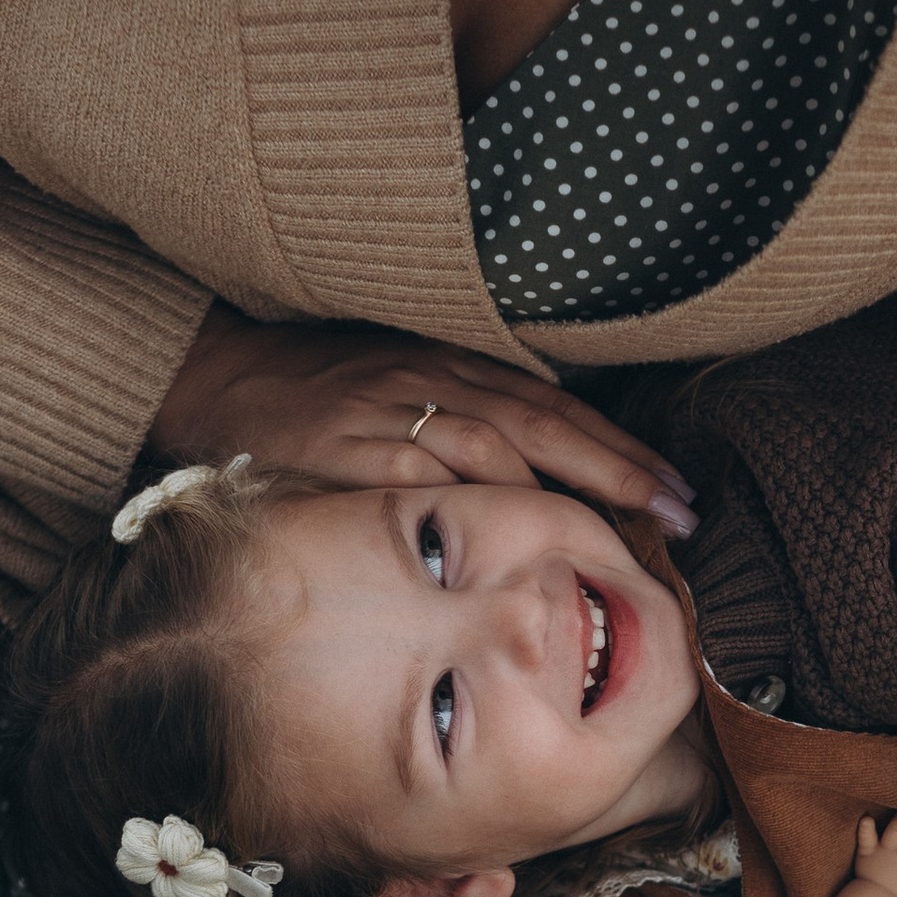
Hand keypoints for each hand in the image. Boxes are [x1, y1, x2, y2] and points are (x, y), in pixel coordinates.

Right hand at [148, 307, 694, 529]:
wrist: (212, 373)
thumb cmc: (311, 393)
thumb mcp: (400, 388)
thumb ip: (466, 420)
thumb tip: (546, 473)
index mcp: (453, 365)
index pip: (557, 406)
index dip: (621, 447)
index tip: (679, 488)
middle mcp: (432, 380)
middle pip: (547, 421)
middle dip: (621, 470)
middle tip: (683, 513)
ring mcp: (391, 410)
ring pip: (499, 442)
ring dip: (569, 485)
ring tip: (627, 532)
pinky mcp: (347, 443)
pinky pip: (426, 469)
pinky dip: (478, 496)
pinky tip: (523, 527)